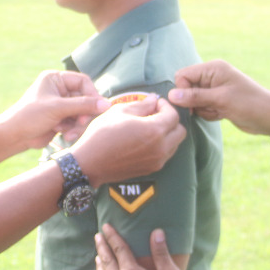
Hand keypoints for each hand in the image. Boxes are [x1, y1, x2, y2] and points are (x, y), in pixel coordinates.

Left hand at [4, 70, 107, 147]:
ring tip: (69, 133)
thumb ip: (83, 105)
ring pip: (82, 112)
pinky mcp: (61, 118)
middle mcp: (60, 89)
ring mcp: (61, 105)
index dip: (92, 95)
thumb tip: (107, 104)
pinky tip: (64, 135)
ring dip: (78, 124)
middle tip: (81, 123)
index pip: (83, 82)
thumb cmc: (30, 117)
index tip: (97, 108)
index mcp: (56, 79)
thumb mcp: (57, 108)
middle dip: (83, 113)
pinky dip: (73, 129)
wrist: (14, 136)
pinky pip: (76, 122)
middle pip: (85, 98)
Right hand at [69, 95, 183, 185]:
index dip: (165, 106)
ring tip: (150, 127)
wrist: (89, 164)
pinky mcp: (151, 169)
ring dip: (168, 134)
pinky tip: (145, 140)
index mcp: (155, 131)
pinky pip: (165, 154)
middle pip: (180, 131)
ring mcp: (157, 161)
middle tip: (155, 114)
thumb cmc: (102, 135)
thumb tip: (154, 99)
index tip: (155, 103)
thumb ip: (142, 104)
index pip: (173, 115)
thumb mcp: (120, 111)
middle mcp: (161, 148)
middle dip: (171, 120)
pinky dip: (162, 145)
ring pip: (175, 144)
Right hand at [169, 59, 269, 136]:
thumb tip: (171, 95)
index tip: (193, 104)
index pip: (183, 75)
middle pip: (186, 88)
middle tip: (210, 107)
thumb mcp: (221, 100)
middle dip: (194, 102)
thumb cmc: (249, 104)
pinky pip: (202, 108)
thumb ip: (195, 96)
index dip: (183, 91)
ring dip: (203, 110)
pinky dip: (209, 114)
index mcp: (212, 68)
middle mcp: (212, 76)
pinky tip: (222, 114)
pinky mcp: (217, 101)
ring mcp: (214, 89)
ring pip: (193, 101)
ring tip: (220, 111)